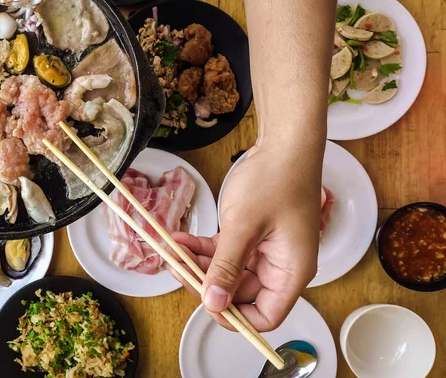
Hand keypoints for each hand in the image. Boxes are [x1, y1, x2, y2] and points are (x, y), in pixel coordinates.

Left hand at [168, 144, 322, 331]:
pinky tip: (180, 238)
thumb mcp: (244, 226)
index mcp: (290, 272)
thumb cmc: (274, 181)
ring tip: (172, 250)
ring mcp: (265, 251)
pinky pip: (225, 251)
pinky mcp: (252, 236)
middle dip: (207, 284)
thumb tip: (214, 304)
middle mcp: (280, 267)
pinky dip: (203, 247)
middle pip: (241, 294)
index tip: (206, 303)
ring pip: (228, 272)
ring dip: (199, 263)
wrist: (284, 143)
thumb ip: (227, 267)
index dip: (236, 318)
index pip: (267, 316)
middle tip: (177, 268)